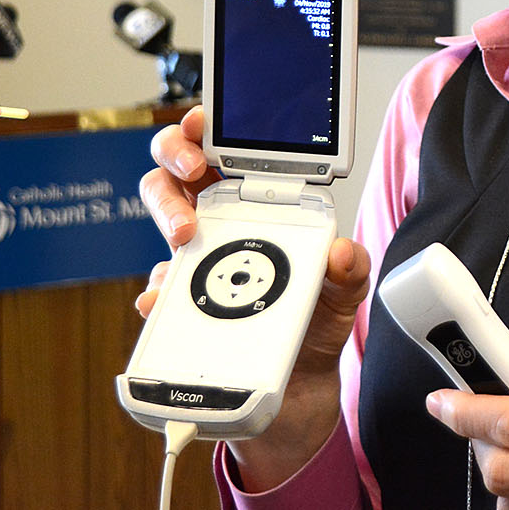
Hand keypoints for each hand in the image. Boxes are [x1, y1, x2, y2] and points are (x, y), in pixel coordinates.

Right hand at [137, 107, 372, 489]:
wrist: (300, 388)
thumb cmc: (317, 322)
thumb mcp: (346, 291)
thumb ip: (351, 268)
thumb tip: (342, 252)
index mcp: (259, 204)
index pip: (225, 149)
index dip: (208, 126)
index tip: (206, 121)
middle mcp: (220, 223)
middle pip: (176, 168)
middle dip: (175, 155)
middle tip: (194, 169)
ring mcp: (196, 261)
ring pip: (160, 214)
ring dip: (166, 211)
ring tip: (185, 232)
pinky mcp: (181, 304)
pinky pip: (157, 286)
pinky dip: (158, 287)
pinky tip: (166, 295)